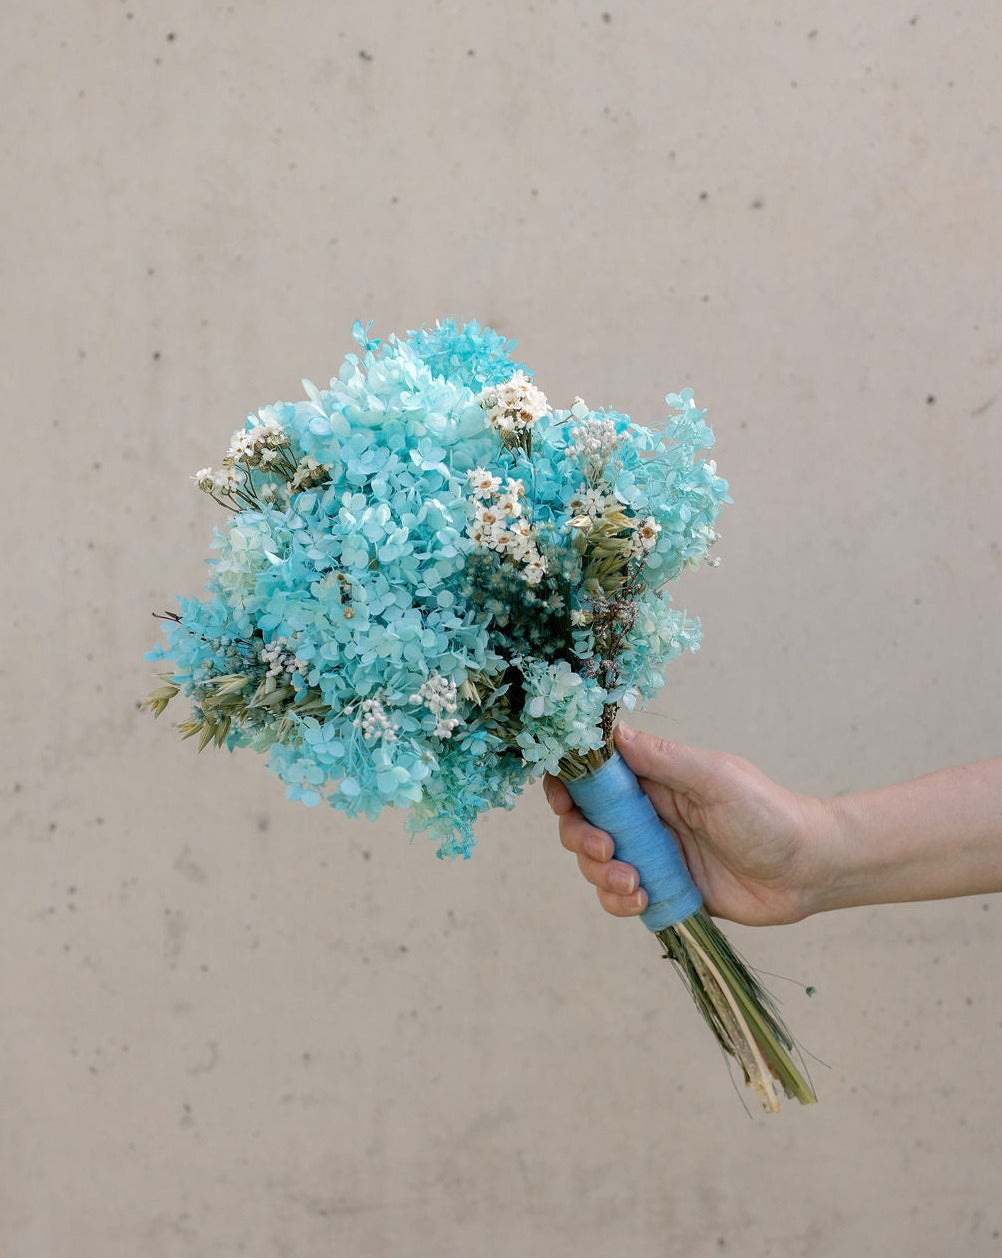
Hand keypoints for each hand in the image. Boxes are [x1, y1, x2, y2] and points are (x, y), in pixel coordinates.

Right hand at [544, 724, 833, 925]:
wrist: (809, 870)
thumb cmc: (768, 814)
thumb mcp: (714, 778)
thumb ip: (661, 757)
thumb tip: (610, 731)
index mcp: (654, 778)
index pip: (593, 775)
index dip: (568, 786)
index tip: (566, 803)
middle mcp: (647, 814)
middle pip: (584, 822)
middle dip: (582, 838)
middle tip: (607, 850)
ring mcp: (653, 854)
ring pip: (597, 864)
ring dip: (601, 876)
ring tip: (636, 884)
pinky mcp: (664, 890)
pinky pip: (620, 898)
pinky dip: (619, 902)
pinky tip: (644, 900)